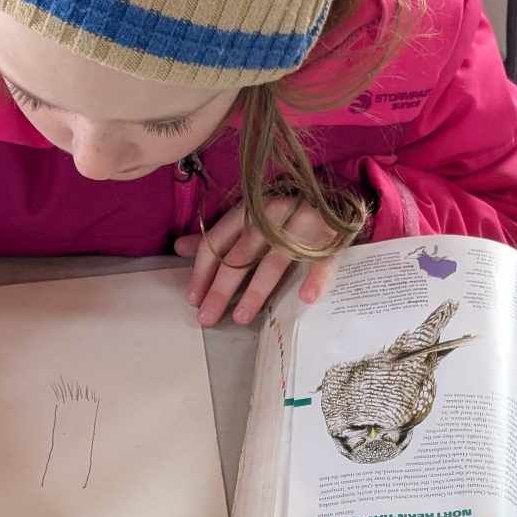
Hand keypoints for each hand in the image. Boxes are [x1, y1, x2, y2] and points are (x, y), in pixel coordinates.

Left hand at [174, 198, 344, 326]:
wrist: (337, 199)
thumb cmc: (286, 216)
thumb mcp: (250, 220)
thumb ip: (219, 236)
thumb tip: (179, 248)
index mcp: (250, 211)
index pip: (218, 241)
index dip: (202, 271)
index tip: (193, 299)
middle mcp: (272, 216)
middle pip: (241, 255)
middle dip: (221, 288)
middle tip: (207, 317)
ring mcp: (302, 226)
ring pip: (275, 261)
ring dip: (256, 291)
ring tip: (242, 317)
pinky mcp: (331, 239)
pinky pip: (323, 261)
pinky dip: (316, 278)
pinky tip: (305, 297)